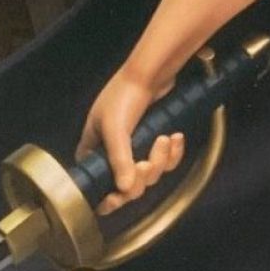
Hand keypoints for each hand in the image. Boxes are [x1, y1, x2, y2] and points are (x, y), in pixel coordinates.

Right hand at [76, 67, 186, 215]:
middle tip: (145, 162)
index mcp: (94, 152)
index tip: (118, 197)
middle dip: (141, 176)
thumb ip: (119, 159)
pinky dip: (173, 153)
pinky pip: (167, 161)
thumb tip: (124, 190)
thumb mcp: (115, 127)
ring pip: (150, 174)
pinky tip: (176, 137)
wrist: (152, 72)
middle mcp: (113, 155)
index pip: (97, 185)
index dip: (108, 197)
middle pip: (128, 185)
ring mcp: (136, 150)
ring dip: (160, 160)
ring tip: (164, 139)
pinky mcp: (156, 143)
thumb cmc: (124, 96)